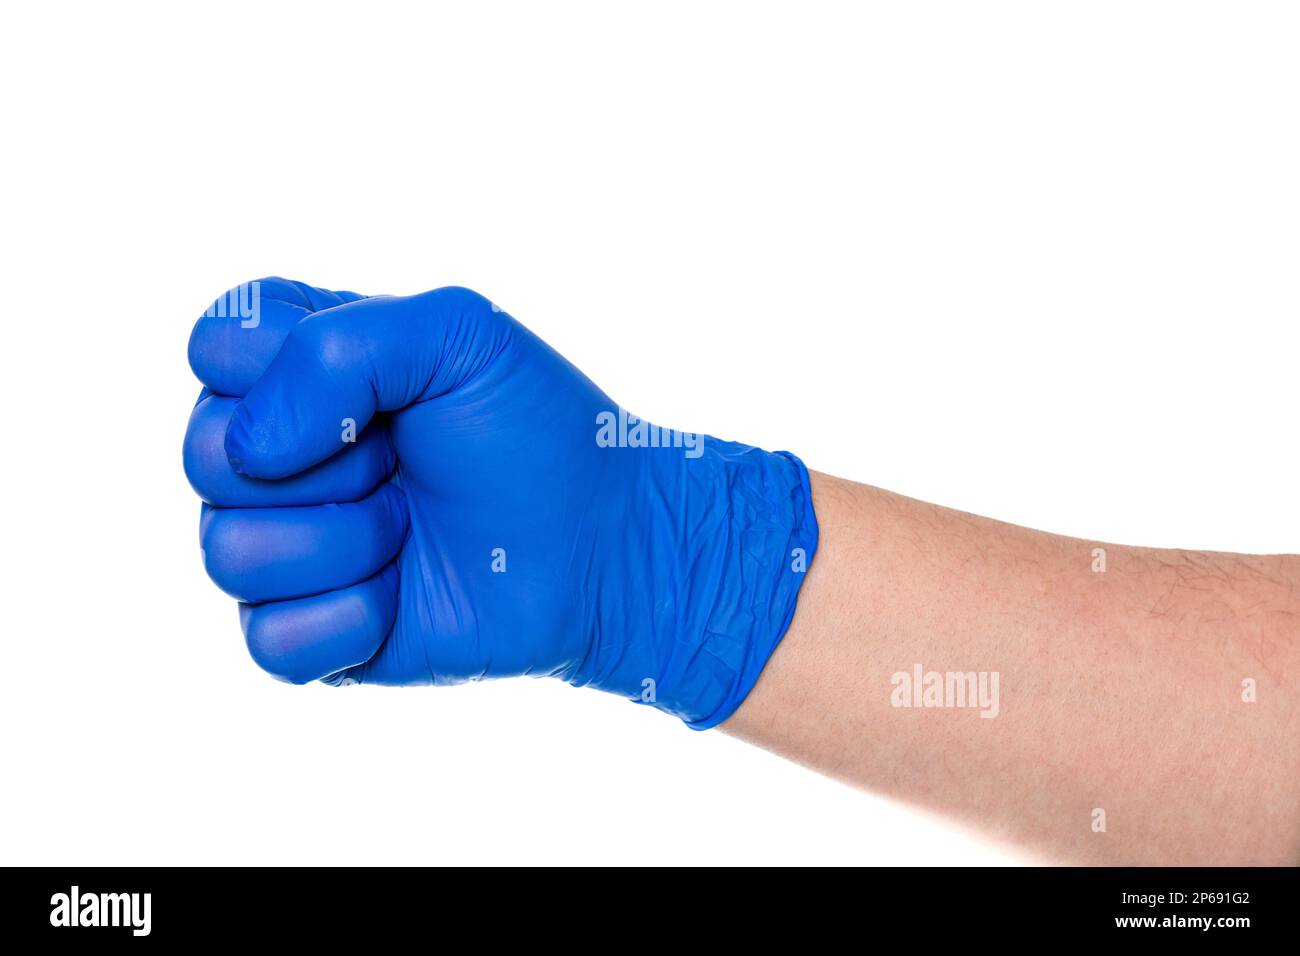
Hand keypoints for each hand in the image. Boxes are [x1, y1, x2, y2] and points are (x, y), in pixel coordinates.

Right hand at [184, 278, 816, 726]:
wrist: (602, 543)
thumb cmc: (535, 430)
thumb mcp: (457, 332)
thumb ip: (335, 347)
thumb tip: (246, 450)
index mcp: (296, 370)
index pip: (211, 350)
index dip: (283, 371)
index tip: (379, 390)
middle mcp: (276, 458)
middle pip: (201, 456)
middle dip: (323, 462)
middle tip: (403, 462)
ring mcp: (287, 548)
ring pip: (229, 553)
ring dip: (347, 541)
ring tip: (412, 527)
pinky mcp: (310, 634)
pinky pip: (268, 640)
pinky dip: (350, 618)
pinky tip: (401, 597)